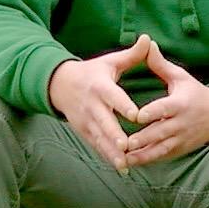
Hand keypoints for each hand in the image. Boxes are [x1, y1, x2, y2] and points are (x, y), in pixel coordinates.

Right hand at [48, 35, 151, 171]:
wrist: (60, 85)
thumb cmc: (92, 72)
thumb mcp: (110, 61)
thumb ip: (132, 55)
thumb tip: (148, 39)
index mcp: (101, 86)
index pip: (113, 97)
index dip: (123, 106)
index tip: (135, 115)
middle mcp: (92, 105)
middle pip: (104, 122)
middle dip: (114, 135)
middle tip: (126, 147)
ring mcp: (86, 120)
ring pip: (99, 138)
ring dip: (111, 152)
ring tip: (124, 165)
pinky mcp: (84, 131)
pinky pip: (96, 145)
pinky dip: (107, 156)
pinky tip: (121, 168)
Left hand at [122, 40, 208, 166]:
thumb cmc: (195, 93)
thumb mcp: (180, 77)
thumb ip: (160, 64)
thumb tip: (147, 43)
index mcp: (180, 104)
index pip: (165, 109)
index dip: (152, 113)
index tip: (137, 116)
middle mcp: (181, 123)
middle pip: (161, 133)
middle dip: (143, 139)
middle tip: (125, 143)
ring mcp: (180, 139)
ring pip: (160, 149)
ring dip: (143, 155)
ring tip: (124, 159)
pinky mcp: (179, 150)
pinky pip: (163, 157)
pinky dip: (148, 161)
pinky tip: (132, 164)